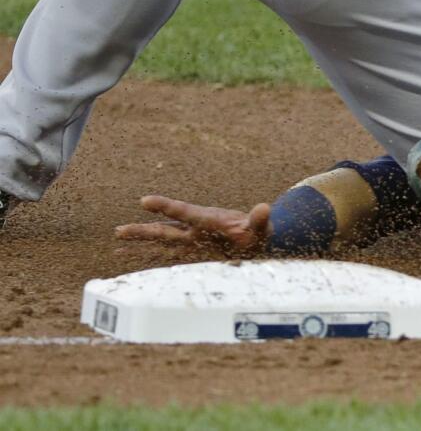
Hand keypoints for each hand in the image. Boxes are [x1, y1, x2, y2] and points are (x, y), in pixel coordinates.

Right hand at [115, 195, 271, 255]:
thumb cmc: (258, 233)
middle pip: (165, 229)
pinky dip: (149, 256)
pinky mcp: (190, 251)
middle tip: (119, 230)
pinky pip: (166, 255)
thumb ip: (260, 220)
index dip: (166, 206)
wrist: (256, 240)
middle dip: (143, 230)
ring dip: (140, 243)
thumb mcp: (261, 228)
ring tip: (117, 241)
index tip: (145, 200)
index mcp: (209, 220)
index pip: (185, 212)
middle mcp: (195, 229)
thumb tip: (265, 208)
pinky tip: (130, 257)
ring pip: (161, 241)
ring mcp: (190, 240)